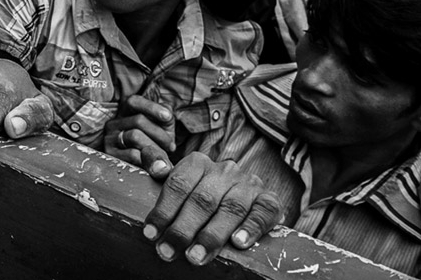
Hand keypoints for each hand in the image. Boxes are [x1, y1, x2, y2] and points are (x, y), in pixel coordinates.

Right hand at [104, 95, 175, 174]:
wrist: (142, 169)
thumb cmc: (154, 145)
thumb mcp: (161, 130)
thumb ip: (166, 121)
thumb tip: (167, 115)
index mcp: (125, 113)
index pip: (134, 101)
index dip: (151, 107)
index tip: (168, 116)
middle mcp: (114, 123)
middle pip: (138, 120)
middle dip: (160, 134)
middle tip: (171, 147)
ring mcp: (109, 138)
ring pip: (134, 136)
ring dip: (154, 147)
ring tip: (163, 157)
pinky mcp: (110, 154)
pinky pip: (132, 154)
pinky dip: (147, 160)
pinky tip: (152, 164)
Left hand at [144, 152, 283, 265]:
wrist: (243, 191)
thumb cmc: (202, 190)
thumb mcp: (179, 178)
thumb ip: (159, 169)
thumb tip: (156, 169)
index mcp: (198, 163)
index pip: (178, 185)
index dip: (163, 210)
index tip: (150, 234)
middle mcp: (225, 171)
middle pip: (202, 199)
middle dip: (183, 229)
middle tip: (168, 251)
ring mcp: (248, 185)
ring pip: (230, 209)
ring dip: (212, 235)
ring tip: (196, 256)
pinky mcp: (269, 200)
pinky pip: (262, 213)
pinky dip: (250, 229)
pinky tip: (238, 243)